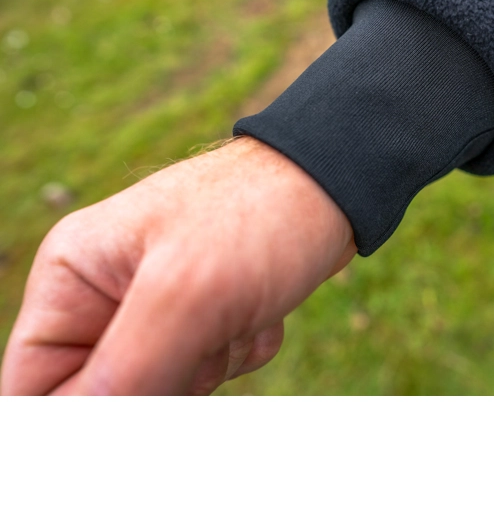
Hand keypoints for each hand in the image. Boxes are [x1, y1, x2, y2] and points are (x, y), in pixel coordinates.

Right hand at [0, 137, 355, 394]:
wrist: (333, 184)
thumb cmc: (259, 215)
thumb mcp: (186, 293)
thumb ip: (124, 373)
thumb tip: (75, 437)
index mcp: (75, 276)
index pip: (34, 388)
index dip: (80, 417)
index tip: (148, 399)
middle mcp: (108, 292)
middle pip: (109, 395)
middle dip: (169, 379)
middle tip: (209, 329)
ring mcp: (160, 304)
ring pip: (168, 387)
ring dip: (214, 361)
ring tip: (240, 306)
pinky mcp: (206, 313)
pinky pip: (214, 369)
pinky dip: (244, 348)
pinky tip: (261, 304)